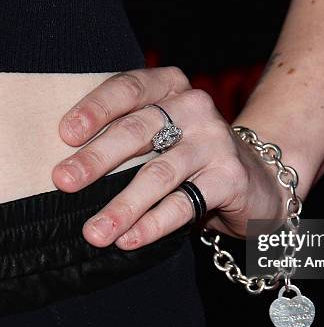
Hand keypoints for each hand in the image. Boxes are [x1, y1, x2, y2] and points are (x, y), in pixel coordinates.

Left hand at [52, 68, 285, 248]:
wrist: (257, 178)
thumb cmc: (191, 154)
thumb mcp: (162, 132)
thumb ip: (126, 135)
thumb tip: (67, 168)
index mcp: (172, 87)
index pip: (129, 88)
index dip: (96, 109)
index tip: (65, 135)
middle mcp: (195, 107)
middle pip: (139, 128)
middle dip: (98, 158)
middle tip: (63, 181)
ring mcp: (215, 141)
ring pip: (159, 172)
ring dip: (123, 204)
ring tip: (94, 232)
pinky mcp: (230, 176)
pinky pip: (185, 202)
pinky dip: (154, 223)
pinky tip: (129, 239)